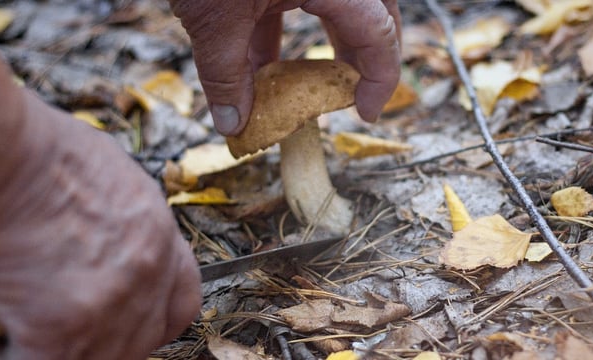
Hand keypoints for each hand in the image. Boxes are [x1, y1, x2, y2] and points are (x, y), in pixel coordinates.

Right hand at [0, 87, 201, 357]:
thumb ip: (122, 224)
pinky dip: (13, 359)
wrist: (6, 152)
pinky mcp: (67, 326)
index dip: (152, 317)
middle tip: (64, 336)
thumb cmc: (38, 153)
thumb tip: (103, 244)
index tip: (124, 322)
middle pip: (144, 338)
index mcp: (157, 234)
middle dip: (105, 343)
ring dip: (60, 354)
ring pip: (101, 358)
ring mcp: (115, 302)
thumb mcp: (108, 178)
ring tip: (21, 341)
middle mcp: (149, 271)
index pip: (180, 299)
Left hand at [170, 0, 401, 134]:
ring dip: (322, 44)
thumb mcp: (212, 18)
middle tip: (353, 94)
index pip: (379, 33)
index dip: (381, 79)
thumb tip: (233, 123)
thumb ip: (226, 74)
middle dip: (364, 57)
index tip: (366, 111)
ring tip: (304, 86)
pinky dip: (284, 26)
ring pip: (340, 4)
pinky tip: (259, 61)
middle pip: (374, 13)